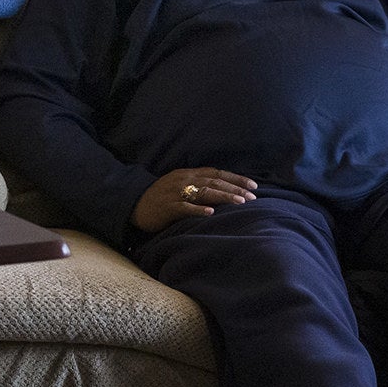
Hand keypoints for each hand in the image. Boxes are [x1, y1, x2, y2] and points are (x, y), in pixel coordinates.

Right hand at [133, 167, 257, 231]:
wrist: (134, 203)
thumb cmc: (161, 197)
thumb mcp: (180, 185)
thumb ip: (198, 184)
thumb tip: (223, 190)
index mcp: (189, 174)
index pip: (217, 173)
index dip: (236, 178)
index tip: (253, 185)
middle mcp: (184, 180)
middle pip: (214, 182)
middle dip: (235, 188)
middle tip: (253, 196)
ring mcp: (175, 193)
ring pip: (203, 192)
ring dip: (223, 197)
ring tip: (240, 202)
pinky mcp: (167, 207)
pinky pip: (184, 207)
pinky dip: (198, 209)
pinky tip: (211, 213)